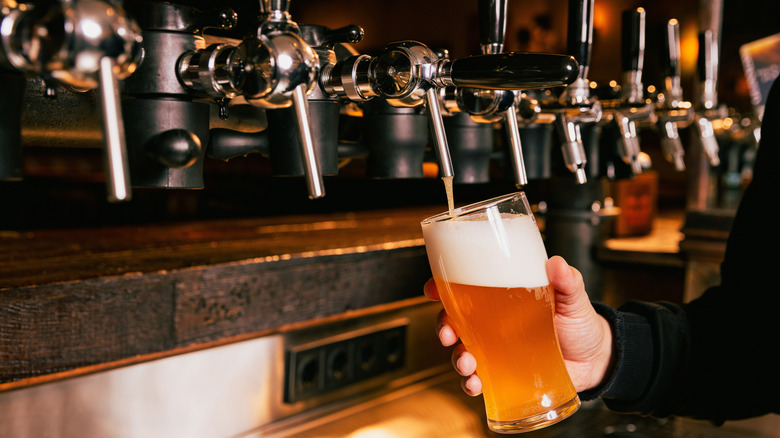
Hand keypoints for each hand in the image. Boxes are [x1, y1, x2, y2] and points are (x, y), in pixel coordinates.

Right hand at [423, 255, 613, 395]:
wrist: (597, 359)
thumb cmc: (580, 322)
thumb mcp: (574, 297)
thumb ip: (566, 280)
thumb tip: (556, 264)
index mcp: (502, 296)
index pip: (464, 287)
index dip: (442, 286)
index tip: (433, 288)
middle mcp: (492, 322)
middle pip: (453, 320)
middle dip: (442, 326)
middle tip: (447, 333)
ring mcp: (495, 348)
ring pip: (461, 350)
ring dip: (456, 357)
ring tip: (467, 362)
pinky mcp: (503, 373)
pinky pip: (477, 378)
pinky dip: (470, 383)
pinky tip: (475, 384)